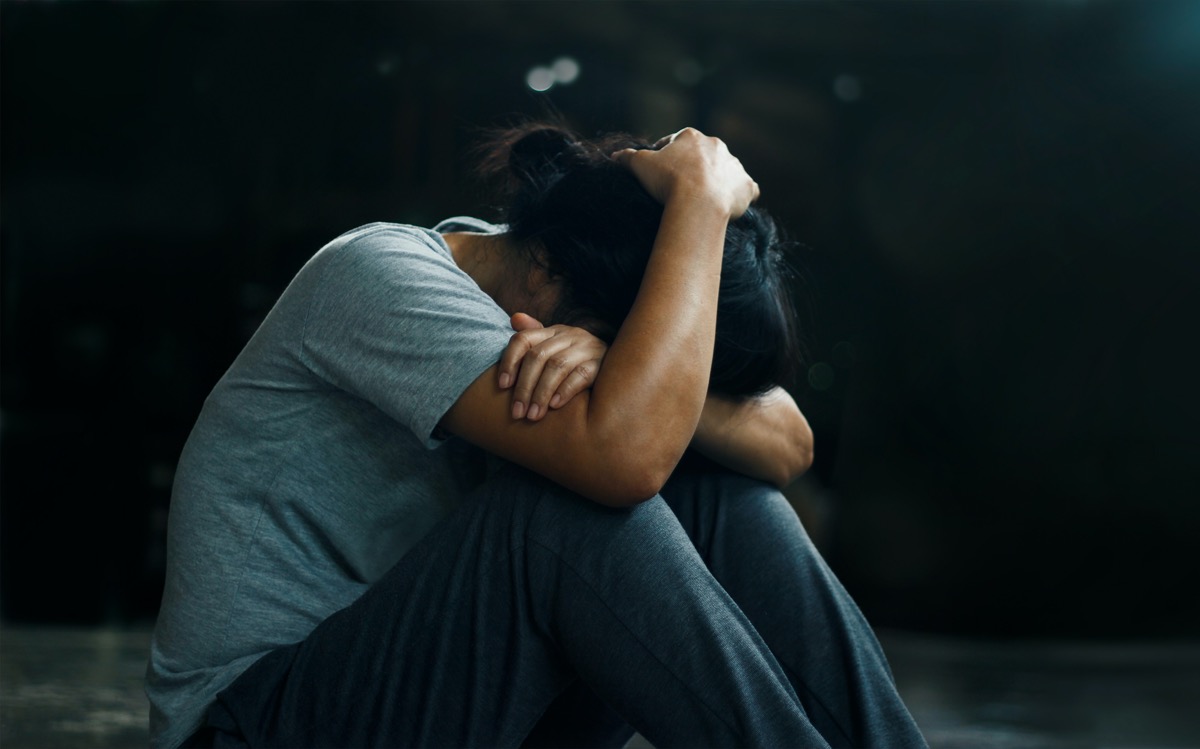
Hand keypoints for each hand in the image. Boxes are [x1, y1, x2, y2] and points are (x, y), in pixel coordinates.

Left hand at [498, 313, 607, 421]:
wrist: (621, 366)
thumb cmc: (578, 360)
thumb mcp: (555, 347)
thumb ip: (533, 337)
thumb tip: (514, 318)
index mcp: (553, 331)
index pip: (523, 339)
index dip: (509, 362)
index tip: (502, 386)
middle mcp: (570, 335)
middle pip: (538, 356)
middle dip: (524, 387)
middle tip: (517, 413)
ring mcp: (587, 347)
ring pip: (557, 366)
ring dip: (541, 393)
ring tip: (533, 416)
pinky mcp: (602, 363)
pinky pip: (581, 375)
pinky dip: (566, 390)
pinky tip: (555, 406)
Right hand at [611, 127, 759, 217]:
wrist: (698, 204)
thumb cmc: (668, 181)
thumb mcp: (640, 165)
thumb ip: (628, 157)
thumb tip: (615, 156)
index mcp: (691, 136)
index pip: (675, 141)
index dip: (665, 155)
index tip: (659, 170)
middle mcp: (716, 146)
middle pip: (703, 154)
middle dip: (694, 167)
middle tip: (681, 186)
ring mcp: (734, 166)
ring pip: (726, 169)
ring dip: (717, 179)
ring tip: (705, 198)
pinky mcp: (746, 187)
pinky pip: (746, 189)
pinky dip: (741, 194)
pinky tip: (733, 203)